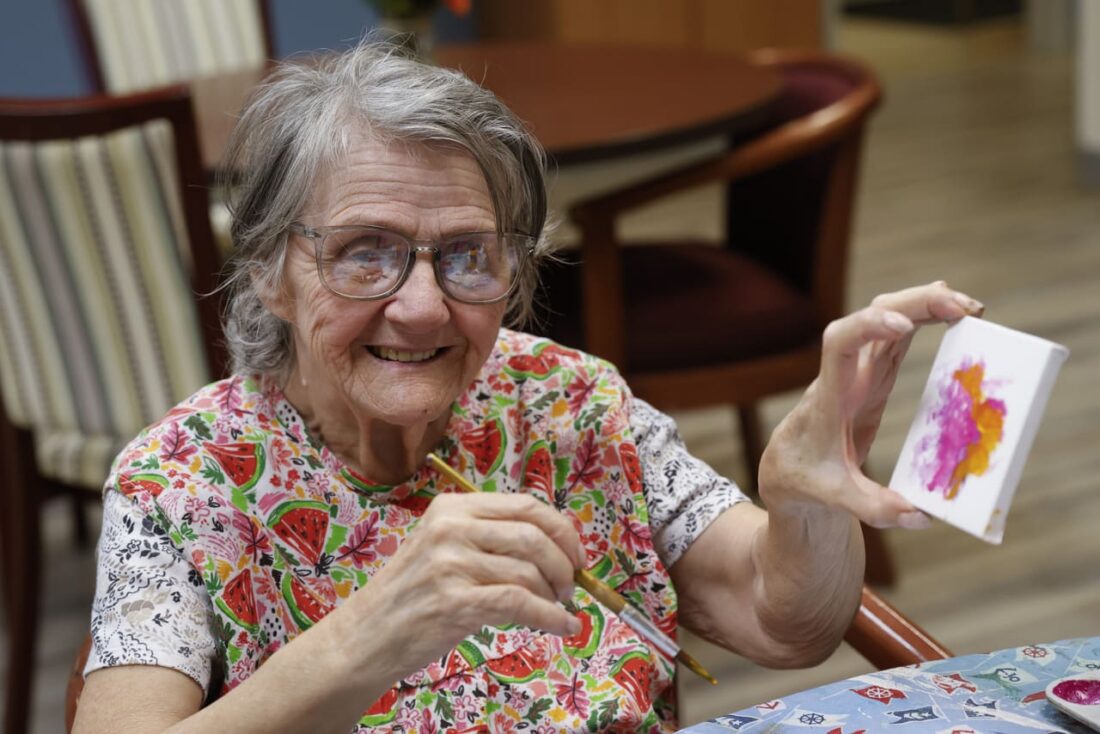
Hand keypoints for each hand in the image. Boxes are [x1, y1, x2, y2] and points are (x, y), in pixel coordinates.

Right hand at [337, 492, 585, 678]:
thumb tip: (559, 548)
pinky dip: (551, 617)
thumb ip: (491, 538)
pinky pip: (520, 604)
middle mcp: (451, 527)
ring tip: (557, 608)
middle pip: (534, 536)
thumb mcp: (444, 548)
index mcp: (453, 507)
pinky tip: (563, 626)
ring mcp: (450, 564)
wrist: (366, 635)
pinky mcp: (454, 602)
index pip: (526, 505)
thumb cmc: (413, 594)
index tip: (577, 555)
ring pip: (529, 571)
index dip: (562, 530)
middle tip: (570, 587)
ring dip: (555, 594)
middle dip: (565, 564)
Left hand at [759, 281, 983, 528]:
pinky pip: (898, 337)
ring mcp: (861, 371)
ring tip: (970, 308)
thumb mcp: (834, 499)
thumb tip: (920, 515)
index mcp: (831, 396)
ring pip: (887, 318)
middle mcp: (846, 374)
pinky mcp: (874, 376)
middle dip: (914, 304)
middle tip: (963, 308)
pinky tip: (951, 309)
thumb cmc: (806, 480)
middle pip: (871, 317)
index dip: (868, 327)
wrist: (788, 469)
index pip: (838, 345)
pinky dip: (924, 318)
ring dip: (925, 305)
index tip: (901, 325)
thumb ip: (873, 506)